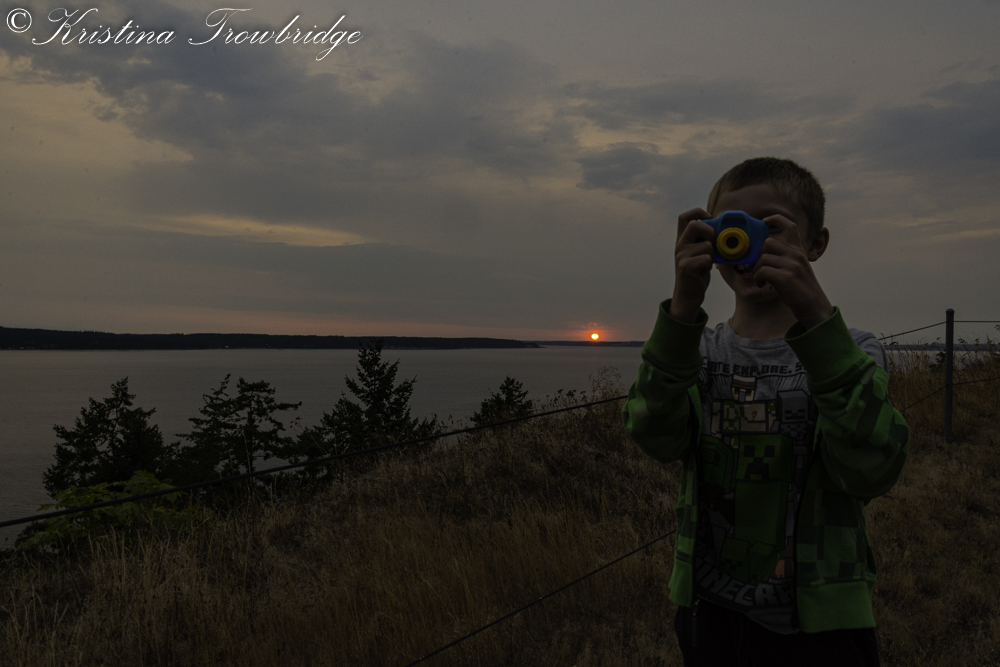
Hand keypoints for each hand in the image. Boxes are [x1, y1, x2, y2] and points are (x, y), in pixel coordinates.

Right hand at [670, 208, 714, 322]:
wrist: (687, 296)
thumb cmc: (697, 273)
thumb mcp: (698, 253)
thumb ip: (704, 240)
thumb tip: (721, 228)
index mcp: (682, 240)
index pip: (685, 217)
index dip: (698, 212)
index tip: (709, 219)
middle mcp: (680, 245)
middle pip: (695, 224)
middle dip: (709, 232)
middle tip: (712, 245)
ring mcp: (681, 256)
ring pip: (707, 245)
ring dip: (712, 255)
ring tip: (706, 264)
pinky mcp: (685, 266)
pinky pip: (706, 258)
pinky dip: (709, 265)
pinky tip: (703, 272)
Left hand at [751, 215, 833, 329]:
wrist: (814, 308)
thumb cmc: (800, 290)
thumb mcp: (795, 269)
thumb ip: (783, 259)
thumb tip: (760, 256)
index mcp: (799, 251)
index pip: (790, 226)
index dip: (776, 219)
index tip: (764, 221)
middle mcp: (796, 255)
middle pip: (768, 243)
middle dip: (757, 256)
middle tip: (755, 268)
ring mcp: (793, 265)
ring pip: (763, 258)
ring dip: (756, 270)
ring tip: (760, 280)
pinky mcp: (787, 277)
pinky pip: (763, 271)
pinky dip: (758, 278)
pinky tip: (762, 285)